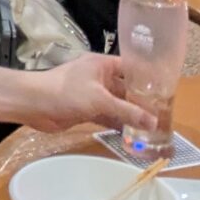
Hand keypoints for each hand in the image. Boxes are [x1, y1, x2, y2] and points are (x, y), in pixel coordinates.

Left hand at [0, 54, 149, 134]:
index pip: (130, 68)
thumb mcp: (100, 99)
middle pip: (125, 89)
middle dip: (141, 101)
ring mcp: (92, 94)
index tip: (165, 91)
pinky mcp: (86, 110)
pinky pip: (108, 116)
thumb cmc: (66, 92)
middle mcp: (99, 77)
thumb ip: (127, 111)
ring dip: (130, 115)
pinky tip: (133, 135)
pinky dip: (118, 124)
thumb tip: (153, 122)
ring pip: (117, 104)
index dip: (146, 79)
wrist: (34, 104)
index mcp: (102, 65)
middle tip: (163, 115)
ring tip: (153, 128)